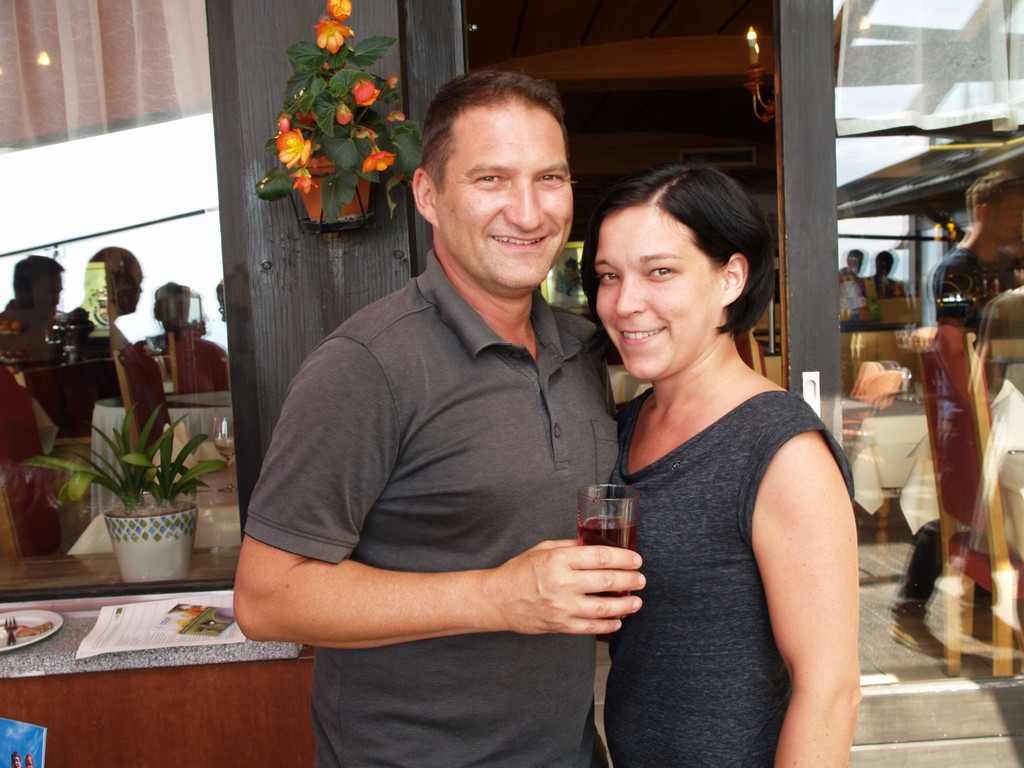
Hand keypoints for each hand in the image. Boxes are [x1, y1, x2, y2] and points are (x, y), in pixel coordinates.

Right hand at [481, 539, 644, 635]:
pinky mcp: (560, 625)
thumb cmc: (518, 572)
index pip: (600, 557)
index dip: (623, 558)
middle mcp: (562, 583)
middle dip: (630, 580)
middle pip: (606, 580)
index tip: (636, 560)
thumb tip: (594, 544)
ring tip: (636, 602)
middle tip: (641, 580)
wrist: (497, 600)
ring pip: (603, 607)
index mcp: (559, 560)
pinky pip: (590, 627)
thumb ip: (570, 547)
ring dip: (625, 605)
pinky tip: (617, 621)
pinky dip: (607, 625)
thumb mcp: (543, 549)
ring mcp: (562, 607)